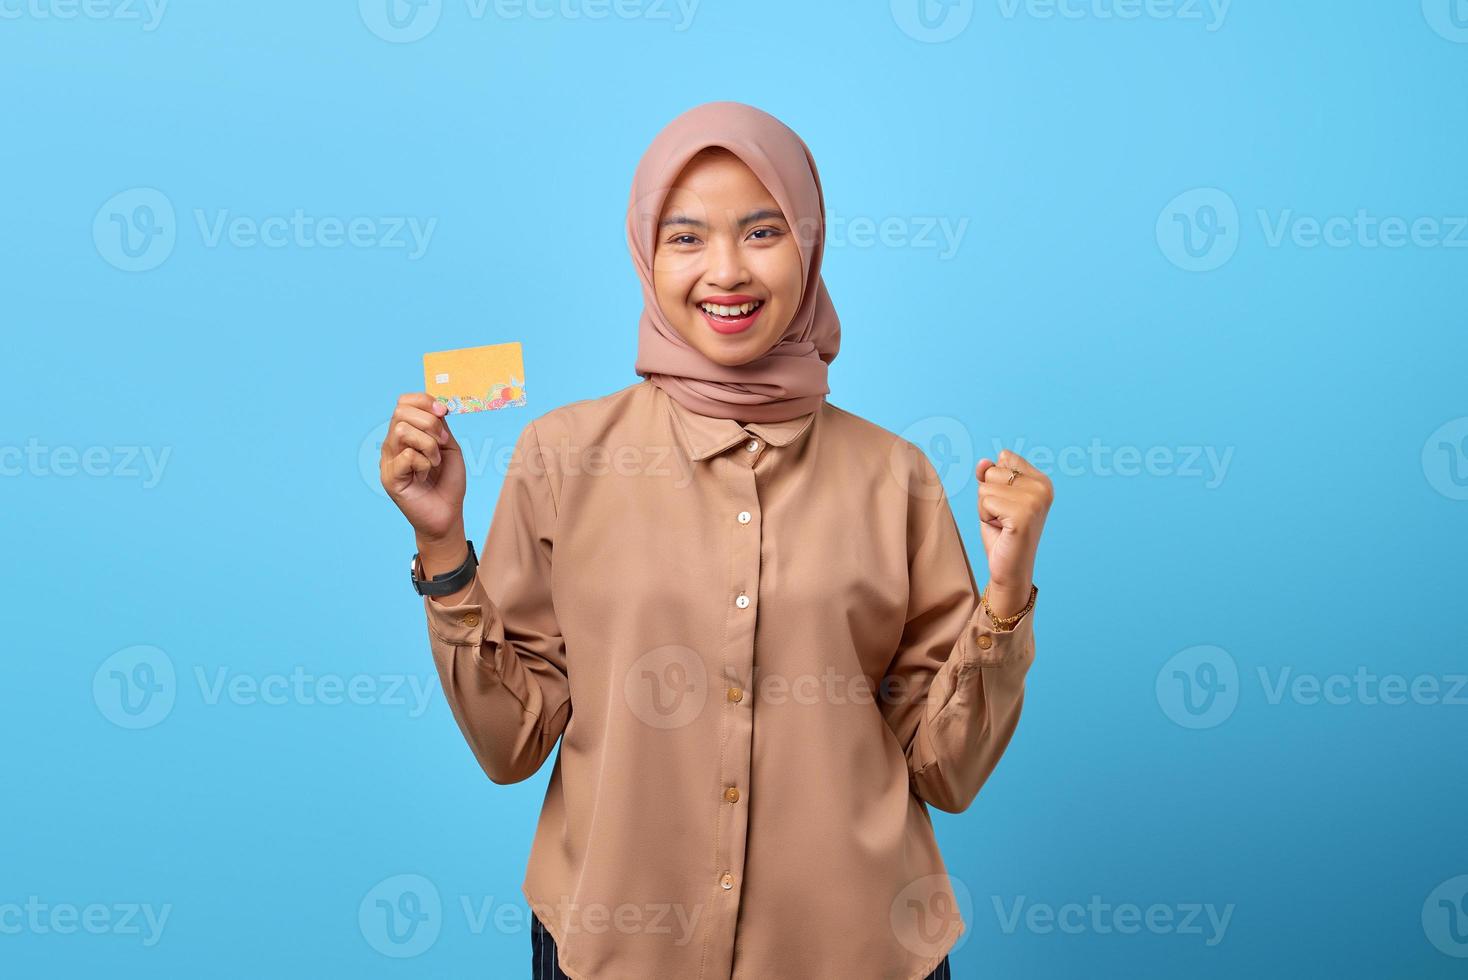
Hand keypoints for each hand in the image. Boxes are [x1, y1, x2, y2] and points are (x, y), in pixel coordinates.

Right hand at [380, 393, 465, 541]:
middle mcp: (393, 444)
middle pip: (401, 412)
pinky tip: (426, 475)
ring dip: (427, 444)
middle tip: (442, 443)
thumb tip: (436, 405)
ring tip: (434, 461)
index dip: (424, 401)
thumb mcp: (449, 446)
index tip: (444, 412)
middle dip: (429, 423)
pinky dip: (424, 463)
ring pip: (401, 431)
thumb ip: (440, 425)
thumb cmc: (447, 481)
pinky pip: (406, 456)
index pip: (403, 402)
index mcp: (406, 433)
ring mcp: (388, 461)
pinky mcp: (390, 478)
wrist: (447, 514)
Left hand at [975, 449, 1052, 617]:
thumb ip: (989, 475)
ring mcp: (1035, 500)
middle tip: (1002, 517)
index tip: (1006, 503)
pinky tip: (1001, 530)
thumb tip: (983, 462)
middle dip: (988, 495)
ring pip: (985, 487)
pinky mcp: (1023, 514)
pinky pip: (985, 502)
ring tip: (1002, 524)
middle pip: (993, 471)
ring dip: (986, 508)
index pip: (1005, 457)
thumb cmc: (1002, 534)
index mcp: (1042, 480)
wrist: (1010, 569)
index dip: (995, 481)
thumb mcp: (994, 498)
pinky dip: (985, 517)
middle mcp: (1043, 487)